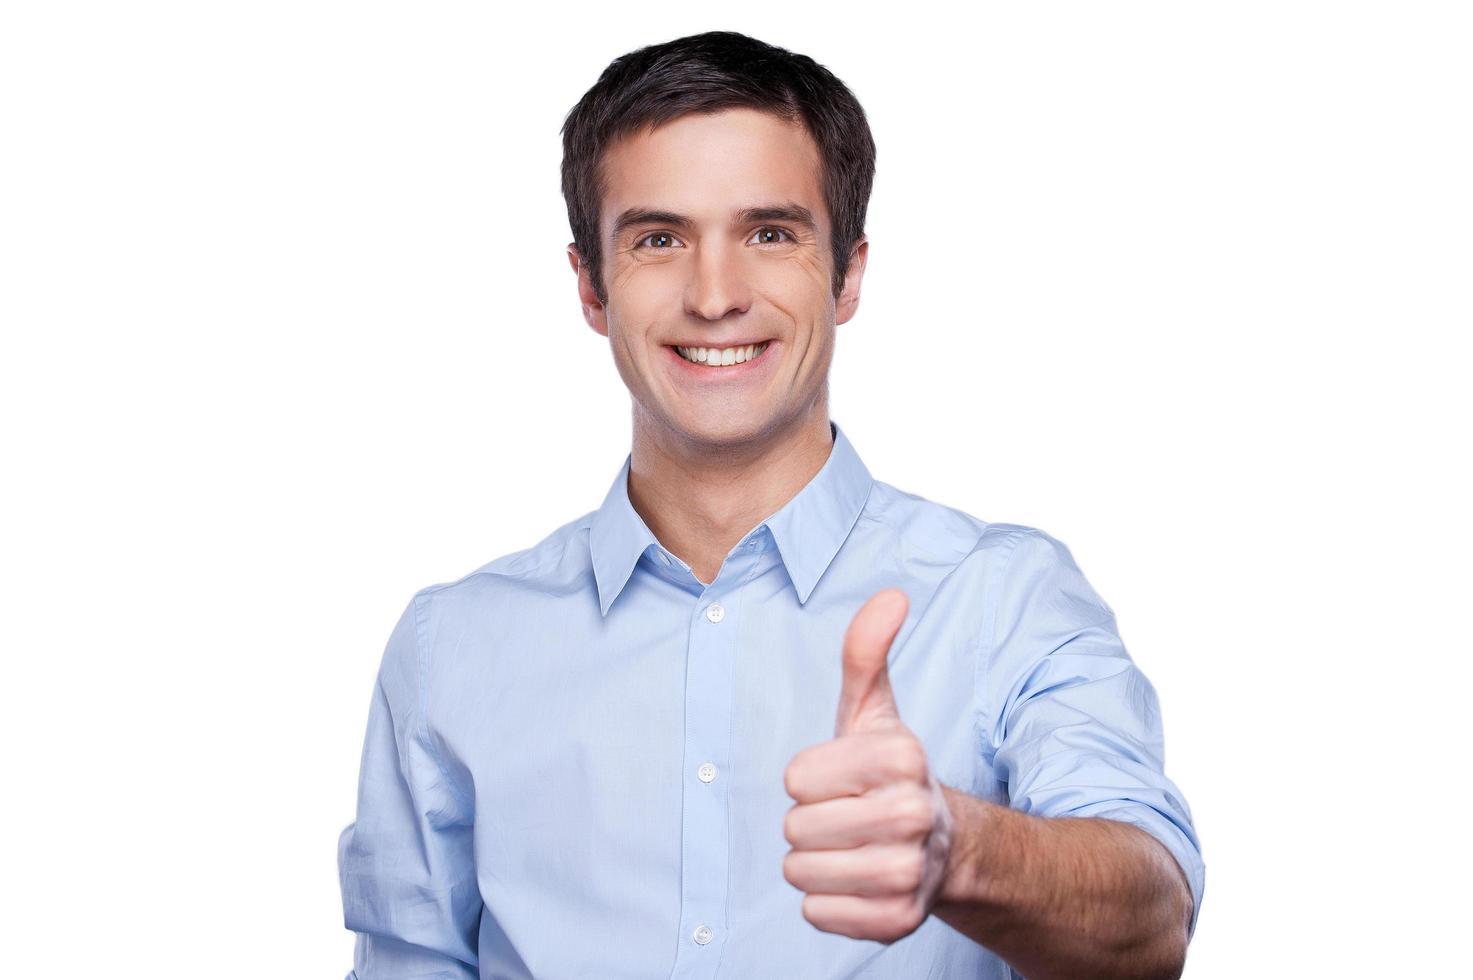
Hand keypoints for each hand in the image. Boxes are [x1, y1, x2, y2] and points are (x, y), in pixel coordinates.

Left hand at [781, 588, 956, 942]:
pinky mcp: (900, 921)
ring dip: (812, 865)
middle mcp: (913, 814)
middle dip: (808, 824)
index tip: (843, 778)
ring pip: (802, 874)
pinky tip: (856, 882)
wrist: (943, 848)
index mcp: (903, 756)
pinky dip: (825, 904)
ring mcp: (911, 872)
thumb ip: (866, 652)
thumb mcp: (872, 710)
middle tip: (846, 816)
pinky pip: (818, 915)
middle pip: (795, 828)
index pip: (796, 777)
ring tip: (848, 849)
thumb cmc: (886, 772)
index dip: (809, 779)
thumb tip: (892, 595)